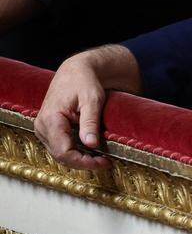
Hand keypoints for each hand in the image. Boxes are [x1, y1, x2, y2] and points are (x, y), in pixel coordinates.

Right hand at [34, 45, 140, 169]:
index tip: (104, 162)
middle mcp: (42, 127)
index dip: (84, 161)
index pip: (64, 151)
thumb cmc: (84, 82)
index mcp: (51, 119)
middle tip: (106, 162)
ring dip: (80, 159)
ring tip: (102, 158)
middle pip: (61, 156)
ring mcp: (43, 129)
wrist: (75, 71)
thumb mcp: (92, 99)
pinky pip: (60, 147)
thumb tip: (91, 145)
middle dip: (84, 163)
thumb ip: (90, 122)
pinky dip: (75, 152)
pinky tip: (91, 152)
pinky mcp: (49, 130)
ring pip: (60, 154)